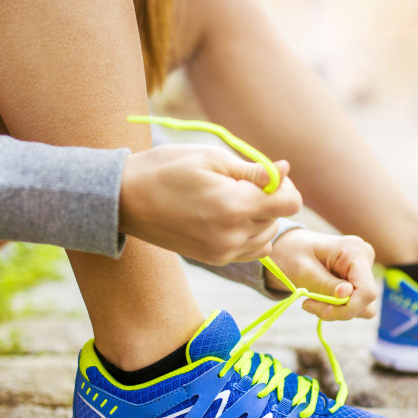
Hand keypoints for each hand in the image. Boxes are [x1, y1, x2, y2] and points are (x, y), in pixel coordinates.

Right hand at [118, 144, 301, 264]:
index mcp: (234, 206)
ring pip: (268, 234)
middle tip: (238, 183)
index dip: (284, 185)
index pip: (291, 202)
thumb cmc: (167, 169)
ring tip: (229, 200)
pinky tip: (230, 219)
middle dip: (269, 198)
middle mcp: (233, 235)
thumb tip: (286, 171)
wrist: (126, 199)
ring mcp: (224, 252)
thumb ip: (254, 169)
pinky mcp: (216, 259)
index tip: (266, 175)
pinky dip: (251, 234)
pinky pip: (254, 250)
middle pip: (279, 217)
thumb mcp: (211, 158)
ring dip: (260, 217)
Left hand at [266, 229, 377, 320]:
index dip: (349, 308)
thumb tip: (347, 294)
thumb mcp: (304, 271)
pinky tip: (321, 297)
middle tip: (309, 304)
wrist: (288, 248)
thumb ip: (326, 284)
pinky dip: (338, 308)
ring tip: (313, 300)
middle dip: (338, 310)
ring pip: (362, 307)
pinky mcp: (359, 280)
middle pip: (365, 302)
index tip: (322, 312)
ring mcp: (364, 269)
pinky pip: (356, 305)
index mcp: (355, 251)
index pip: (367, 292)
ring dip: (337, 310)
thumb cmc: (292, 255)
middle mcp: (365, 258)